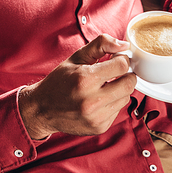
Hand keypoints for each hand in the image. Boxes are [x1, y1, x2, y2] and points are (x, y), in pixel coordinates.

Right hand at [18, 34, 136, 140]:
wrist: (42, 109)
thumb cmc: (60, 81)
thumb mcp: (77, 57)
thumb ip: (101, 45)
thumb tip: (124, 45)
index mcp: (85, 79)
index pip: (122, 65)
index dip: (121, 59)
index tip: (115, 59)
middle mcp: (92, 100)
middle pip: (129, 83)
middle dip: (125, 75)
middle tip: (113, 72)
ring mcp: (96, 117)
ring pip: (126, 97)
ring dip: (119, 90)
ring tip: (102, 87)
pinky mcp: (99, 127)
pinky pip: (118, 110)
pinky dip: (112, 103)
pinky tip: (98, 100)